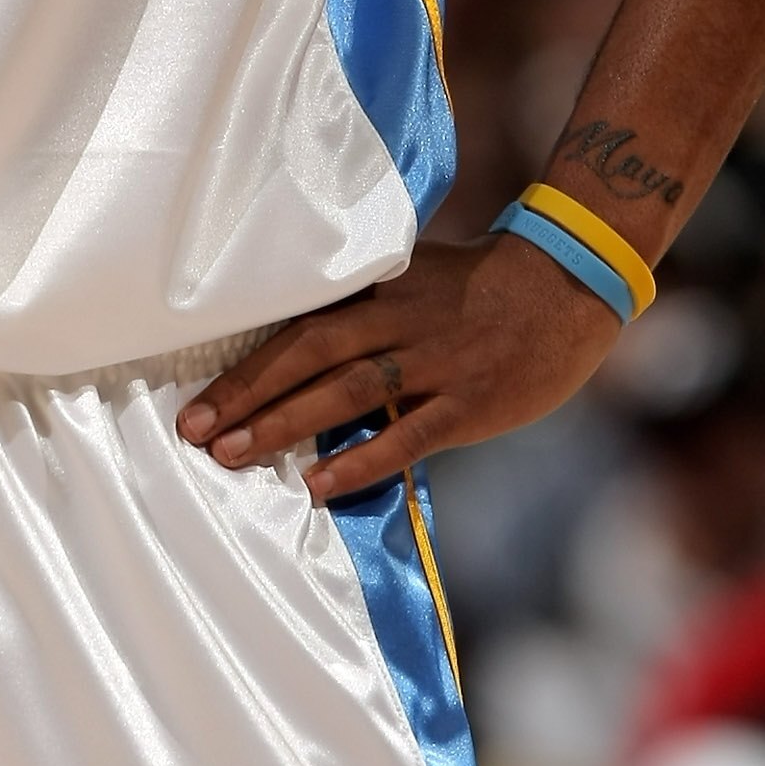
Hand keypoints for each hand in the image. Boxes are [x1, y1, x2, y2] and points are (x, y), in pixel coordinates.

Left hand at [177, 230, 620, 497]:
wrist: (568, 285)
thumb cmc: (480, 288)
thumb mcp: (414, 281)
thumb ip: (362, 312)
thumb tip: (295, 357)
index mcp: (380, 290)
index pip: (298, 326)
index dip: (246, 365)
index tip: (196, 401)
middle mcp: (399, 321)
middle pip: (309, 355)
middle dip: (248, 396)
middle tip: (196, 433)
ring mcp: (436, 362)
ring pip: (348, 391)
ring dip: (287, 424)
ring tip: (236, 456)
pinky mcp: (470, 402)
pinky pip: (408, 433)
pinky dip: (360, 459)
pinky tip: (319, 484)